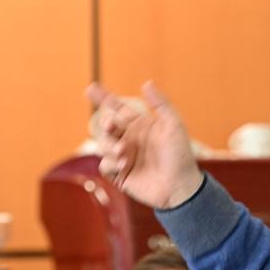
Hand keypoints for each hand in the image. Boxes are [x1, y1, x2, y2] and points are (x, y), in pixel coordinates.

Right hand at [87, 81, 203, 209]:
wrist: (180, 186)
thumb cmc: (179, 155)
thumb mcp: (173, 125)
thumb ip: (160, 104)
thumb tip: (146, 83)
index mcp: (140, 126)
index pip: (117, 108)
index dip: (103, 98)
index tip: (90, 88)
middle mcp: (129, 140)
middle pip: (106, 127)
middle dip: (105, 124)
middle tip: (110, 125)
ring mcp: (123, 157)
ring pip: (103, 145)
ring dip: (110, 146)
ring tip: (124, 153)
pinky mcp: (120, 175)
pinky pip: (104, 165)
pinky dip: (110, 163)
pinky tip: (123, 165)